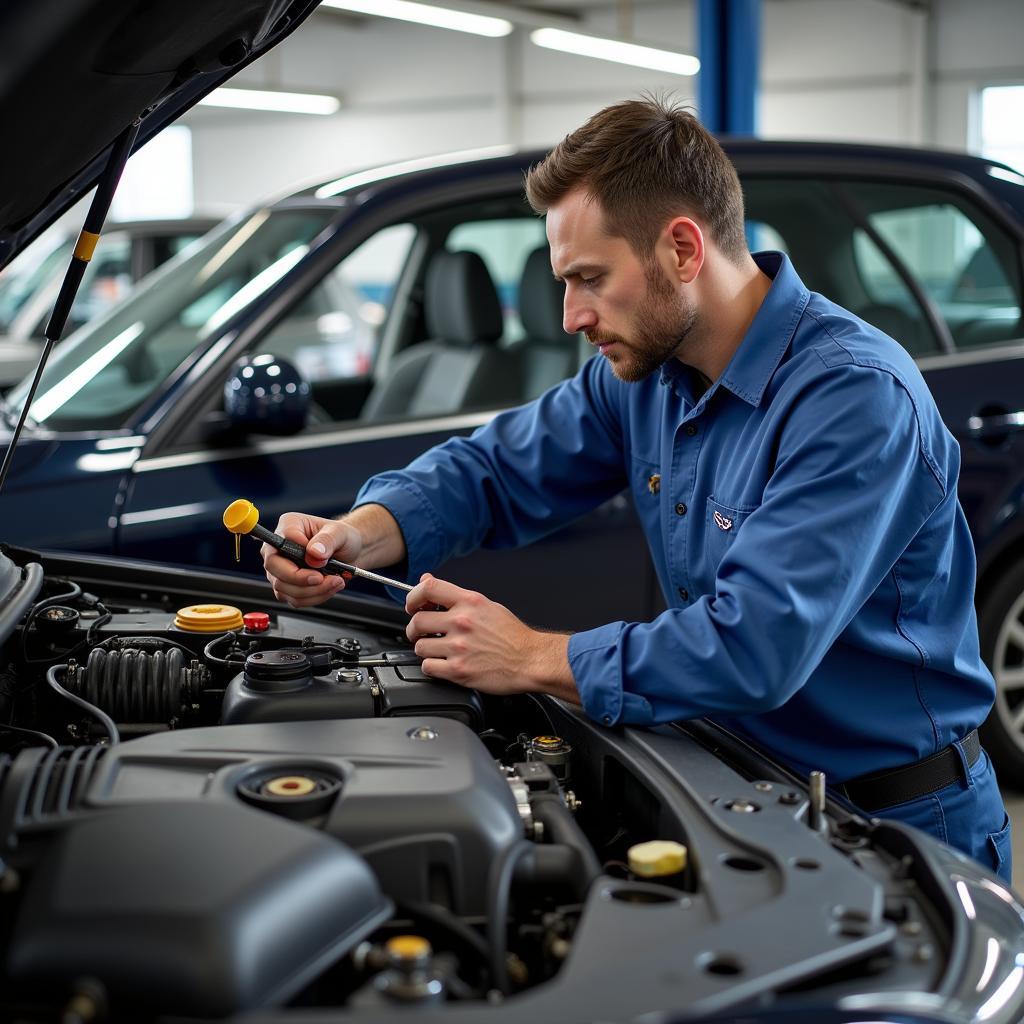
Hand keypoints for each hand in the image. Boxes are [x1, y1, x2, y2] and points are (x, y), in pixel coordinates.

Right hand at [262, 512, 361, 607]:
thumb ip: (327, 540)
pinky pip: (294, 599)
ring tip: (335, 582)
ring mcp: (280, 569)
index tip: (320, 566)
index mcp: (288, 525)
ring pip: (284, 588)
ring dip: (313, 591)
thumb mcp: (340, 533)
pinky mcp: (287, 586)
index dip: (297, 560)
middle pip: (274, 569)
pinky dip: (315, 597)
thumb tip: (313, 552)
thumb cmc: (342, 538)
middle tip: (325, 579)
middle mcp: (278, 547)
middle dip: (302, 580)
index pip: (280, 544)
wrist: (349, 553)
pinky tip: (329, 588)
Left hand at [405, 574, 576, 700]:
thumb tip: (428, 580)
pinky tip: (443, 664)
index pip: (427, 588)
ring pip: (420, 646)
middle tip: (421, 632)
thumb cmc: (512, 635)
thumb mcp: (486, 605)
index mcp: (470, 602)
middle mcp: (462, 622)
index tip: (413, 605)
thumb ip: (455, 595)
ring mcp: (459, 647)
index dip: (413, 597)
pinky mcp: (458, 670)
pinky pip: (428, 667)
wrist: (531, 659)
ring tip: (438, 649)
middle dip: (415, 628)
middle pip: (417, 621)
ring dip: (426, 649)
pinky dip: (432, 667)